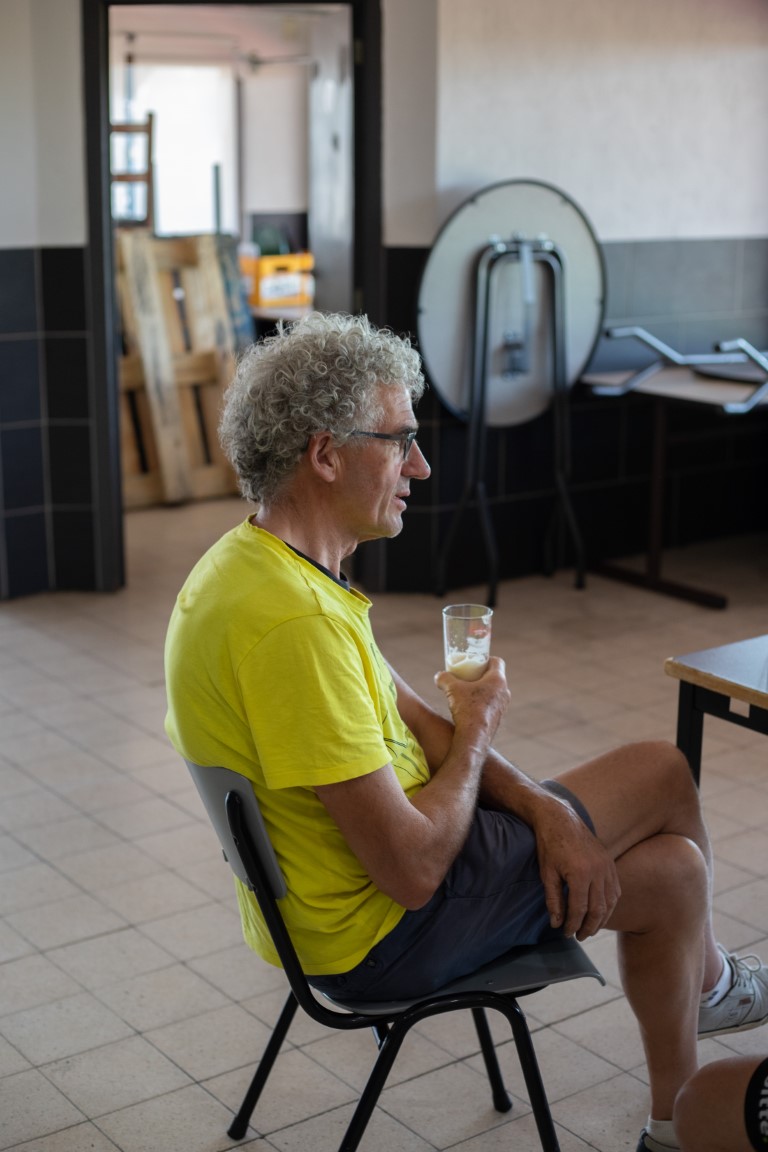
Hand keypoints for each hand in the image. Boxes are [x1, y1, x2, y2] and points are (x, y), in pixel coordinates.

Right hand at [434, 657, 510, 746]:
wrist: (474, 736)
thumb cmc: (466, 708)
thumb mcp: (451, 689)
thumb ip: (444, 678)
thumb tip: (439, 676)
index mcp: (498, 680)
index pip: (497, 662)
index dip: (486, 659)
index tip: (476, 662)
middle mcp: (505, 692)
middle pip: (495, 678)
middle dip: (481, 676)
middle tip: (468, 677)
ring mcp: (503, 707)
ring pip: (494, 693)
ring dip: (482, 691)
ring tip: (466, 694)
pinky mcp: (498, 719)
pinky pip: (492, 706)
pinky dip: (482, 705)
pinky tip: (469, 709)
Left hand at [533, 797, 620, 940]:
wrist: (560, 818)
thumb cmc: (549, 845)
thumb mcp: (547, 874)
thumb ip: (553, 900)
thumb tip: (557, 924)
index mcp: (580, 873)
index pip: (579, 909)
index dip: (573, 925)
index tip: (566, 933)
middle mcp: (598, 870)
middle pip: (598, 909)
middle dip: (589, 927)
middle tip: (579, 937)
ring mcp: (607, 866)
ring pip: (610, 901)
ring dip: (601, 919)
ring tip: (590, 929)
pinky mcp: (610, 862)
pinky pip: (615, 890)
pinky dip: (610, 904)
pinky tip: (601, 912)